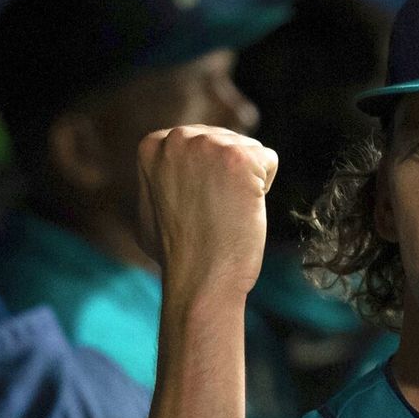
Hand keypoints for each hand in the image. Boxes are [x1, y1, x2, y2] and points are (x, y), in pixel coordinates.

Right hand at [136, 126, 277, 298]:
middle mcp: (177, 138)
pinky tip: (241, 209)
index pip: (201, 142)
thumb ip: (160, 179)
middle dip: (227, 177)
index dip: (206, 178)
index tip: (196, 205)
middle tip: (212, 212)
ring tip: (225, 212)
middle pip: (226, 141)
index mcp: (153, 145)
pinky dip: (263, 188)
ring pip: (249, 149)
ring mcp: (208, 145)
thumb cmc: (176, 254)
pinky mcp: (239, 158)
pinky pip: (269, 160)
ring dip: (246, 182)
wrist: (198, 279)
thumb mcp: (149, 207)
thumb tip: (171, 172)